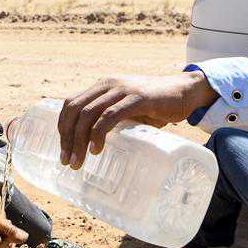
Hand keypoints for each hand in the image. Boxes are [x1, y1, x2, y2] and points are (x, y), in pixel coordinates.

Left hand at [57, 72, 217, 169]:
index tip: (62, 150)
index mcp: (101, 87)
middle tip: (66, 161)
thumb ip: (110, 118)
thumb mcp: (126, 109)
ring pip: (89, 114)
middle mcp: (107, 85)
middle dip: (67, 137)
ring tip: (78, 162)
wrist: (185, 92)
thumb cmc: (154, 105)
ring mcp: (122, 90)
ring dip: (79, 140)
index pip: (70, 104)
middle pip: (75, 110)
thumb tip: (91, 144)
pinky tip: (96, 149)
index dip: (62, 127)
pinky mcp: (138, 98)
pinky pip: (111, 115)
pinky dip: (99, 133)